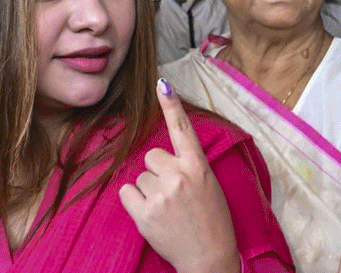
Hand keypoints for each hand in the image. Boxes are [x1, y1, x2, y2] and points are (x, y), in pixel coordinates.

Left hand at [119, 80, 239, 272]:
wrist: (208, 256)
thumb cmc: (212, 219)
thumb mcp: (209, 184)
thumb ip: (189, 167)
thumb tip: (162, 156)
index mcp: (199, 166)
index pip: (183, 129)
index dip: (171, 105)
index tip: (162, 84)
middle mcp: (180, 175)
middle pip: (153, 156)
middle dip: (158, 170)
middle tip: (173, 191)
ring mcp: (161, 194)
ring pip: (140, 176)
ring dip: (149, 189)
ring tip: (167, 208)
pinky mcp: (144, 212)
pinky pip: (128, 192)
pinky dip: (136, 202)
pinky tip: (152, 213)